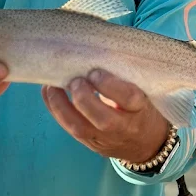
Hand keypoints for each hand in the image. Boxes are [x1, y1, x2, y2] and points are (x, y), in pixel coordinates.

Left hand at [41, 69, 171, 163]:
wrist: (146, 143)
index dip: (109, 84)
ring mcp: (104, 138)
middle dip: (84, 98)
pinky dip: (55, 109)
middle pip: (103, 119)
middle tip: (75, 80)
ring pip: (80, 128)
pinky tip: (49, 93)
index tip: (95, 72)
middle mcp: (123, 127)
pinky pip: (69, 129)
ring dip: (61, 105)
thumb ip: (122, 77)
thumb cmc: (141, 107)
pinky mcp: (89, 143)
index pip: (128, 98)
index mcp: (139, 109)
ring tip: (52, 86)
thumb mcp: (142, 91)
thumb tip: (92, 52)